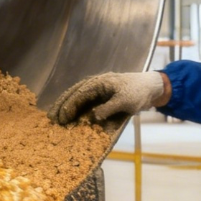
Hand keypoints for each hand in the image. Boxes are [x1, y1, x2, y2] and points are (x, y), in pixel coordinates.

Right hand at [48, 72, 169, 126]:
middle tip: (51, 118)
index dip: (69, 106)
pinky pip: (82, 100)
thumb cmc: (138, 93)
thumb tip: (93, 117)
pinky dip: (73, 107)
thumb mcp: (125, 101)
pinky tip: (67, 115)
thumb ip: (109, 108)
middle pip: (73, 93)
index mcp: (99, 82)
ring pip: (75, 96)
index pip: (79, 94)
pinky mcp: (99, 95)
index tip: (62, 118)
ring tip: (54, 117)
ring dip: (65, 106)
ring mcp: (96, 89)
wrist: (149, 88)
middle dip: (61, 105)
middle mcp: (94, 84)